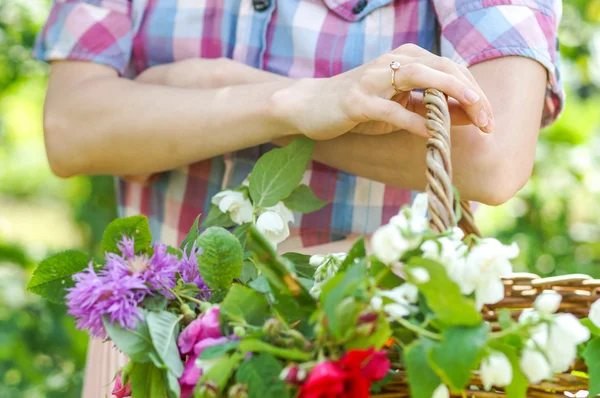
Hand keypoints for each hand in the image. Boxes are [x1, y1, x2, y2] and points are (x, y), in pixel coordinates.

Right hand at [275, 43, 492, 139]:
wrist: (310, 106)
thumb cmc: (360, 107)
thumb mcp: (401, 106)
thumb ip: (432, 108)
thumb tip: (471, 116)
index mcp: (407, 58)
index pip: (452, 69)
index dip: (476, 93)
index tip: (490, 120)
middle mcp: (393, 61)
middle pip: (444, 69)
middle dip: (472, 95)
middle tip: (489, 122)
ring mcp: (374, 79)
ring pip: (421, 77)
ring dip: (452, 94)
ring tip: (474, 114)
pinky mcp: (358, 100)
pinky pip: (392, 110)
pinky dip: (415, 121)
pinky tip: (432, 134)